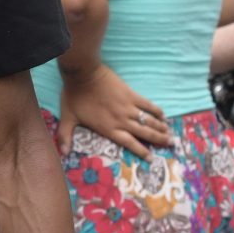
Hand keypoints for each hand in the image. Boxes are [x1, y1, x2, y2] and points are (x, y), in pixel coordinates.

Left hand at [52, 64, 173, 158]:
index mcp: (108, 128)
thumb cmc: (74, 96)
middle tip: (170, 144)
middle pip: (144, 133)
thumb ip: (65, 136)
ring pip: (148, 120)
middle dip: (159, 140)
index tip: (152, 158)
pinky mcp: (131, 94)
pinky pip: (147, 104)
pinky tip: (163, 115)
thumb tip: (62, 153)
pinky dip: (156, 110)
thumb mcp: (67, 117)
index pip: (129, 143)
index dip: (142, 151)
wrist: (83, 73)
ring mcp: (128, 107)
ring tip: (170, 133)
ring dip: (160, 127)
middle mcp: (121, 120)